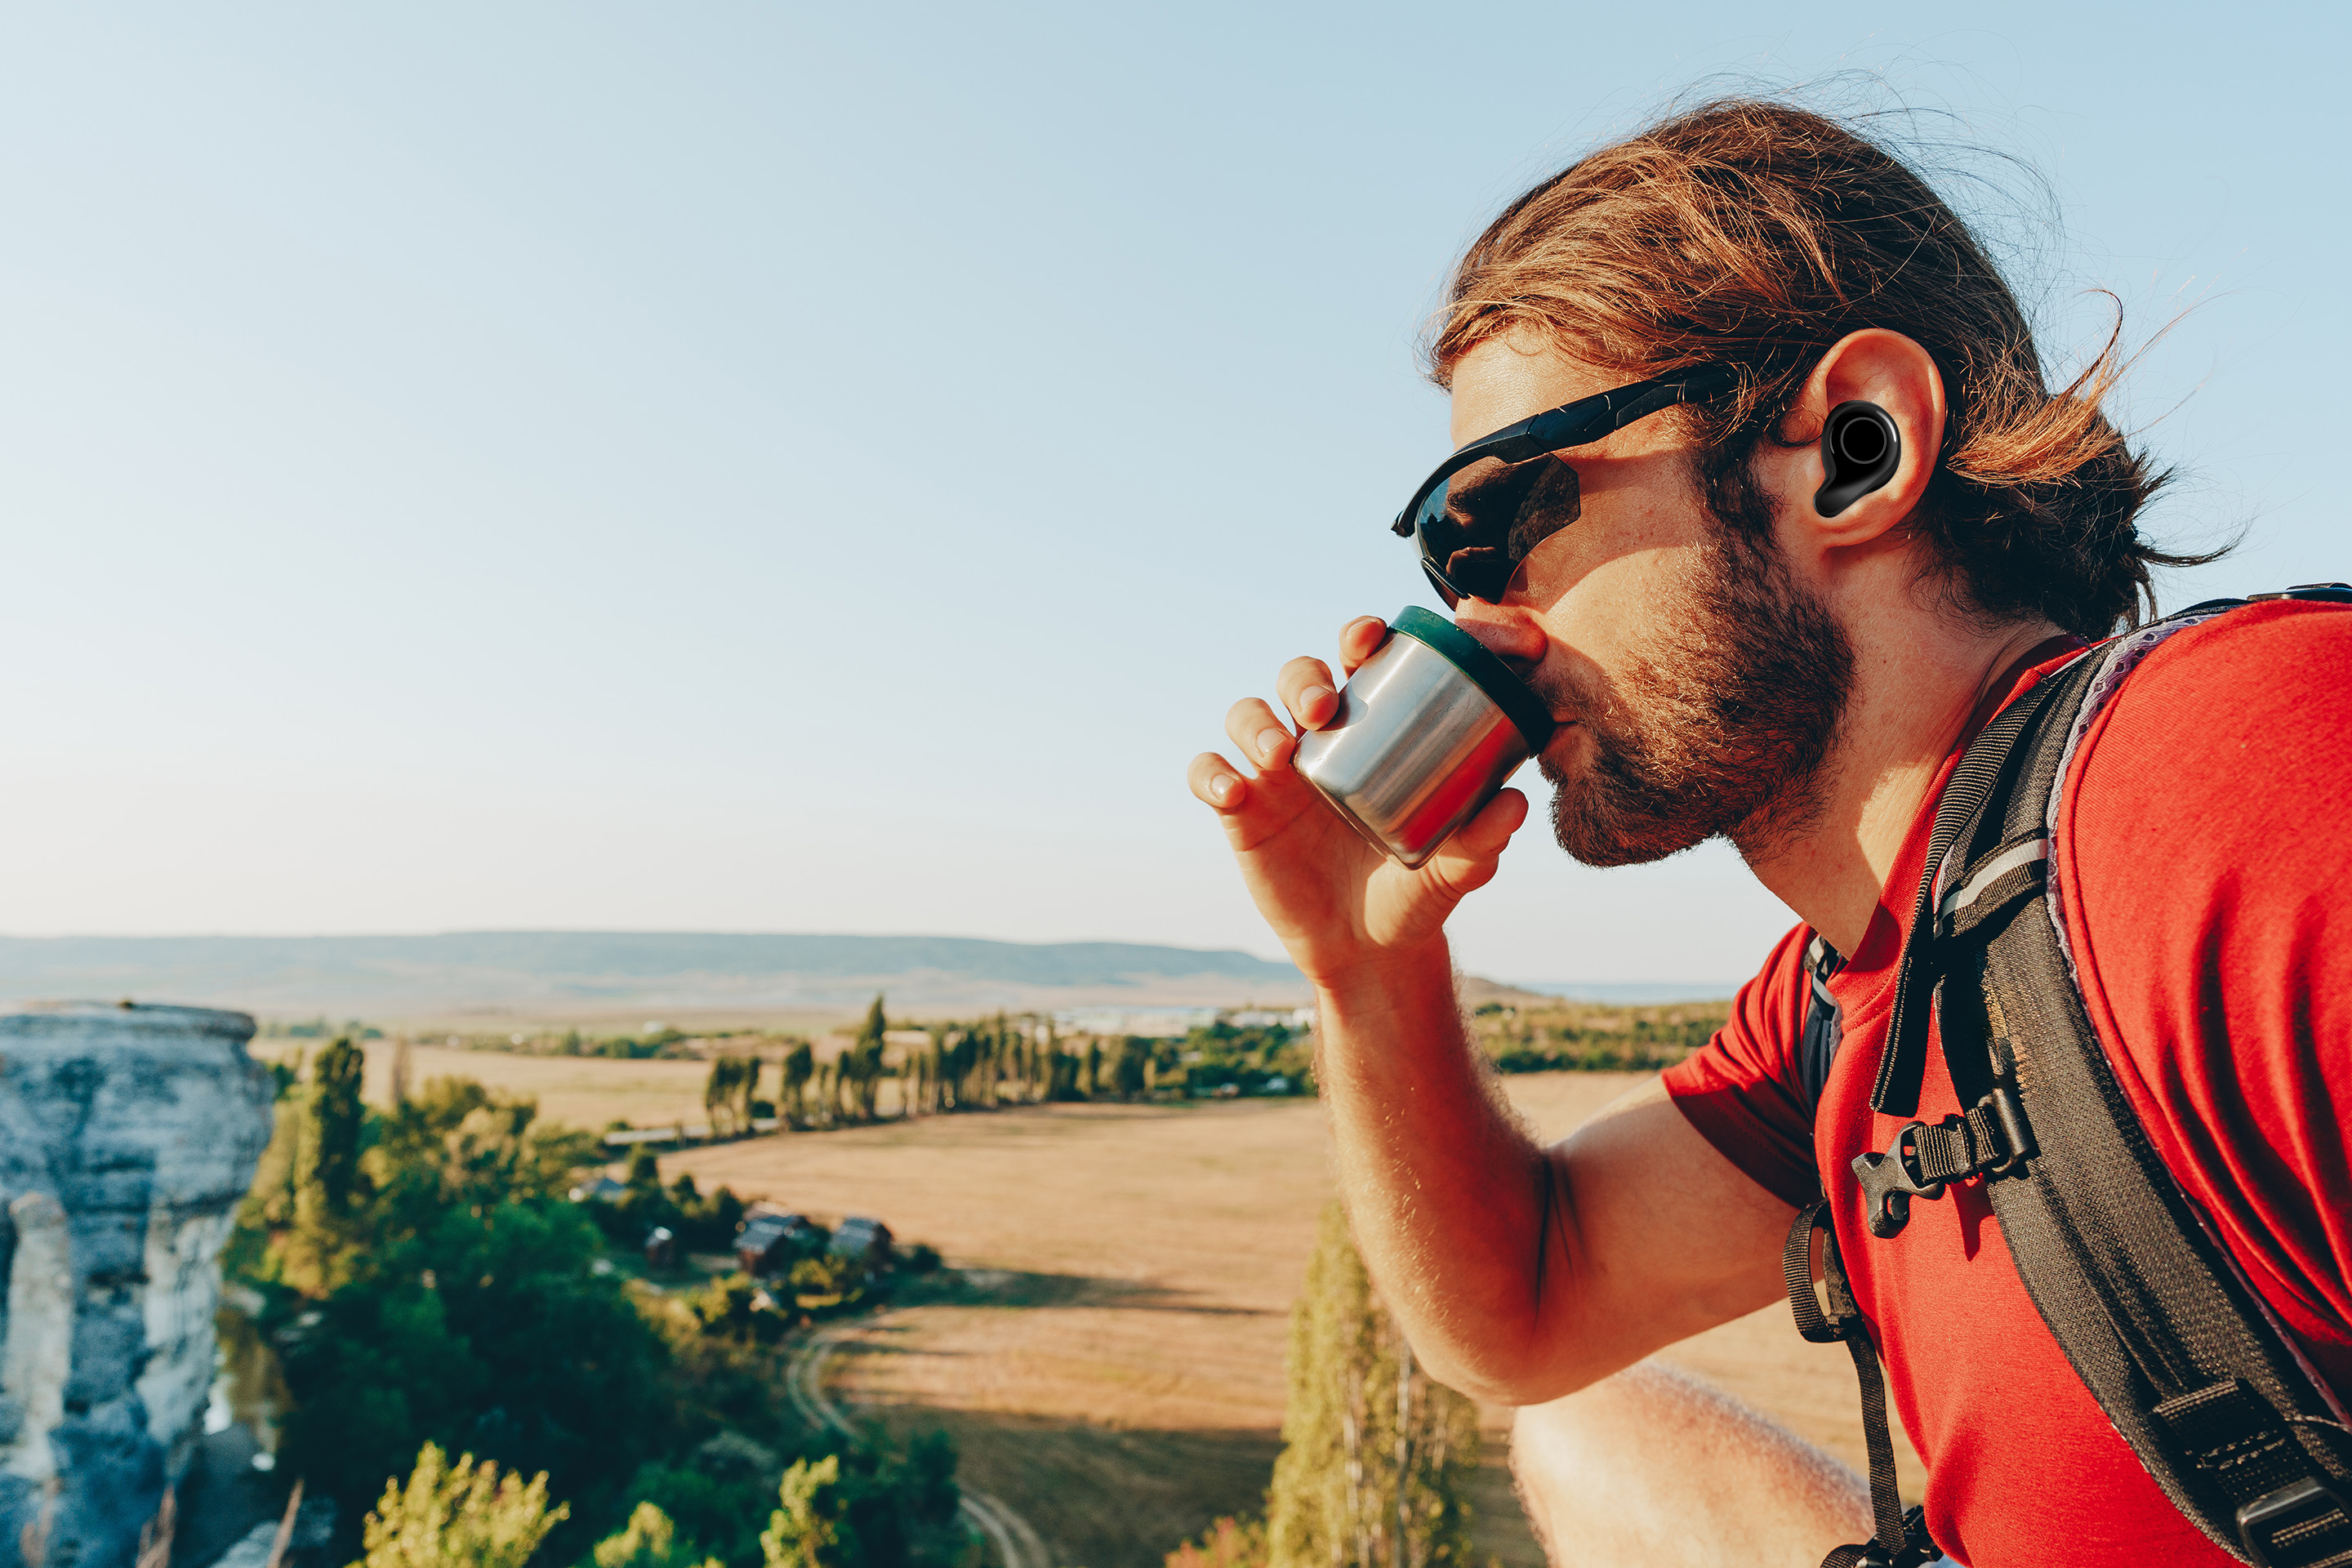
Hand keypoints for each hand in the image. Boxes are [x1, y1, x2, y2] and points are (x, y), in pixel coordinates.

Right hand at [1187, 615, 1530, 987]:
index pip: (1360, 665)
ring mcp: (1276, 774)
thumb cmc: (1417, 889)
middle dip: (1304, 679)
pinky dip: (1211, 774)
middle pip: (1298, 677)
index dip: (1359, 636)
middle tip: (1323, 709)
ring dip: (1256, 721)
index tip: (1369, 637)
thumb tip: (1516, 803)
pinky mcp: (1241, 811)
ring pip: (1246, 714)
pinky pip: (1208, 773)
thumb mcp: (1457, 868)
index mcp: (1374, 731)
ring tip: (1277, 755)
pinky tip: (1233, 793)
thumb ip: (1484, 838)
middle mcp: (1320, 740)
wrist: (1370, 950)